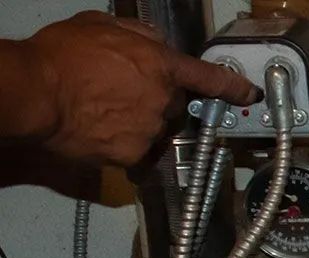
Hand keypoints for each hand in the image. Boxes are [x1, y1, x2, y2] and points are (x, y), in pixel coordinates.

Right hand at [21, 13, 260, 167]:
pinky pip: (138, 150)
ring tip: (101, 109)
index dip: (232, 87)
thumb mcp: (99, 26)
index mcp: (160, 66)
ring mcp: (151, 130)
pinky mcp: (135, 156)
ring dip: (137, 121)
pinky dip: (123, 143)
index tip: (248, 94)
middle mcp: (163, 101)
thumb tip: (153, 42)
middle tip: (118, 91)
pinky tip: (99, 130)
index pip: (209, 78)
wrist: (36, 94)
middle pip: (174, 105)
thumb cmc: (60, 57)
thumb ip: (136, 34)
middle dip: (154, 99)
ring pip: (156, 128)